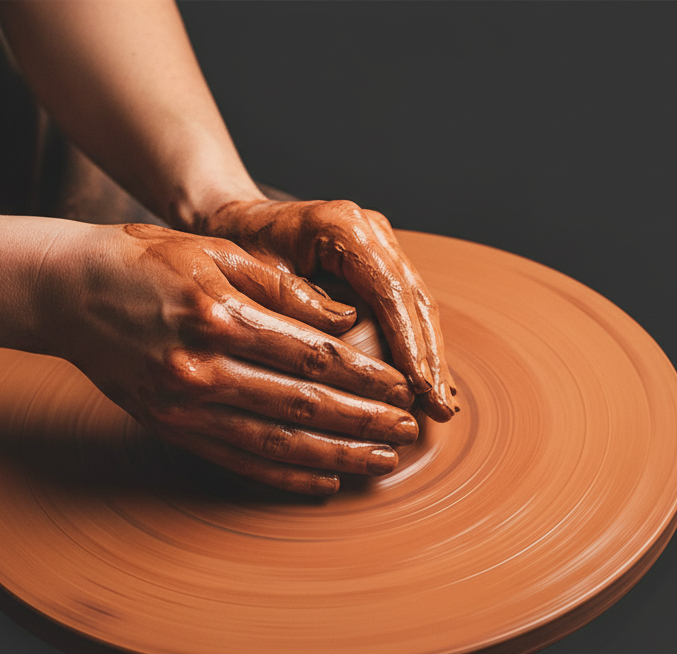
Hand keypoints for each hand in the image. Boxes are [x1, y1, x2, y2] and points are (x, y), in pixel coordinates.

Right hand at [39, 223, 419, 494]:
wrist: (64, 291)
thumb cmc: (144, 261)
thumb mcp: (216, 250)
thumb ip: (284, 285)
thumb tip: (344, 318)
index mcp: (221, 315)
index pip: (313, 355)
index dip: (366, 376)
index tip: (403, 386)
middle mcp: (203, 368)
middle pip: (303, 405)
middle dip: (364, 421)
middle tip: (410, 431)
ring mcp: (185, 406)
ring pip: (277, 442)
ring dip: (337, 456)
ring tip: (382, 461)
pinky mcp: (171, 429)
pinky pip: (238, 461)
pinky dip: (285, 477)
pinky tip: (325, 483)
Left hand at [193, 199, 457, 421]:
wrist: (233, 222)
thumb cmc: (237, 247)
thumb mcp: (254, 276)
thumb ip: (297, 302)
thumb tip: (346, 333)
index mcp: (342, 226)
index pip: (389, 290)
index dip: (408, 342)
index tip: (419, 387)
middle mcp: (372, 232)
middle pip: (415, 300)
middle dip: (430, 358)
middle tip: (442, 407)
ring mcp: (382, 248)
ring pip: (420, 308)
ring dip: (432, 359)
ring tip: (443, 406)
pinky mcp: (382, 268)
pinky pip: (408, 312)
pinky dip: (419, 350)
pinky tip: (429, 388)